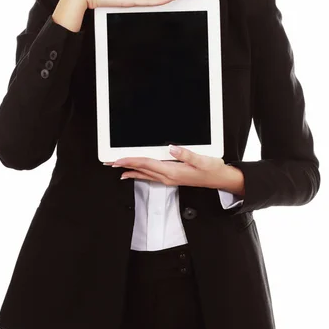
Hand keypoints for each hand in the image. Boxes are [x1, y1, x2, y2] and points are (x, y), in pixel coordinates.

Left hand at [103, 145, 226, 188]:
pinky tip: (134, 173)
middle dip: (125, 166)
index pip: (147, 164)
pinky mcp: (172, 177)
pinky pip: (150, 176)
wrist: (220, 180)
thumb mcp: (202, 160)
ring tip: (116, 167)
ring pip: (144, 174)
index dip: (131, 161)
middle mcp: (168, 177)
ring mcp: (169, 178)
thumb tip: (171, 148)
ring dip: (130, 169)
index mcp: (172, 171)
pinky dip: (140, 173)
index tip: (118, 159)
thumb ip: (186, 154)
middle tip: (109, 163)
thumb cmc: (212, 169)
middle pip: (141, 170)